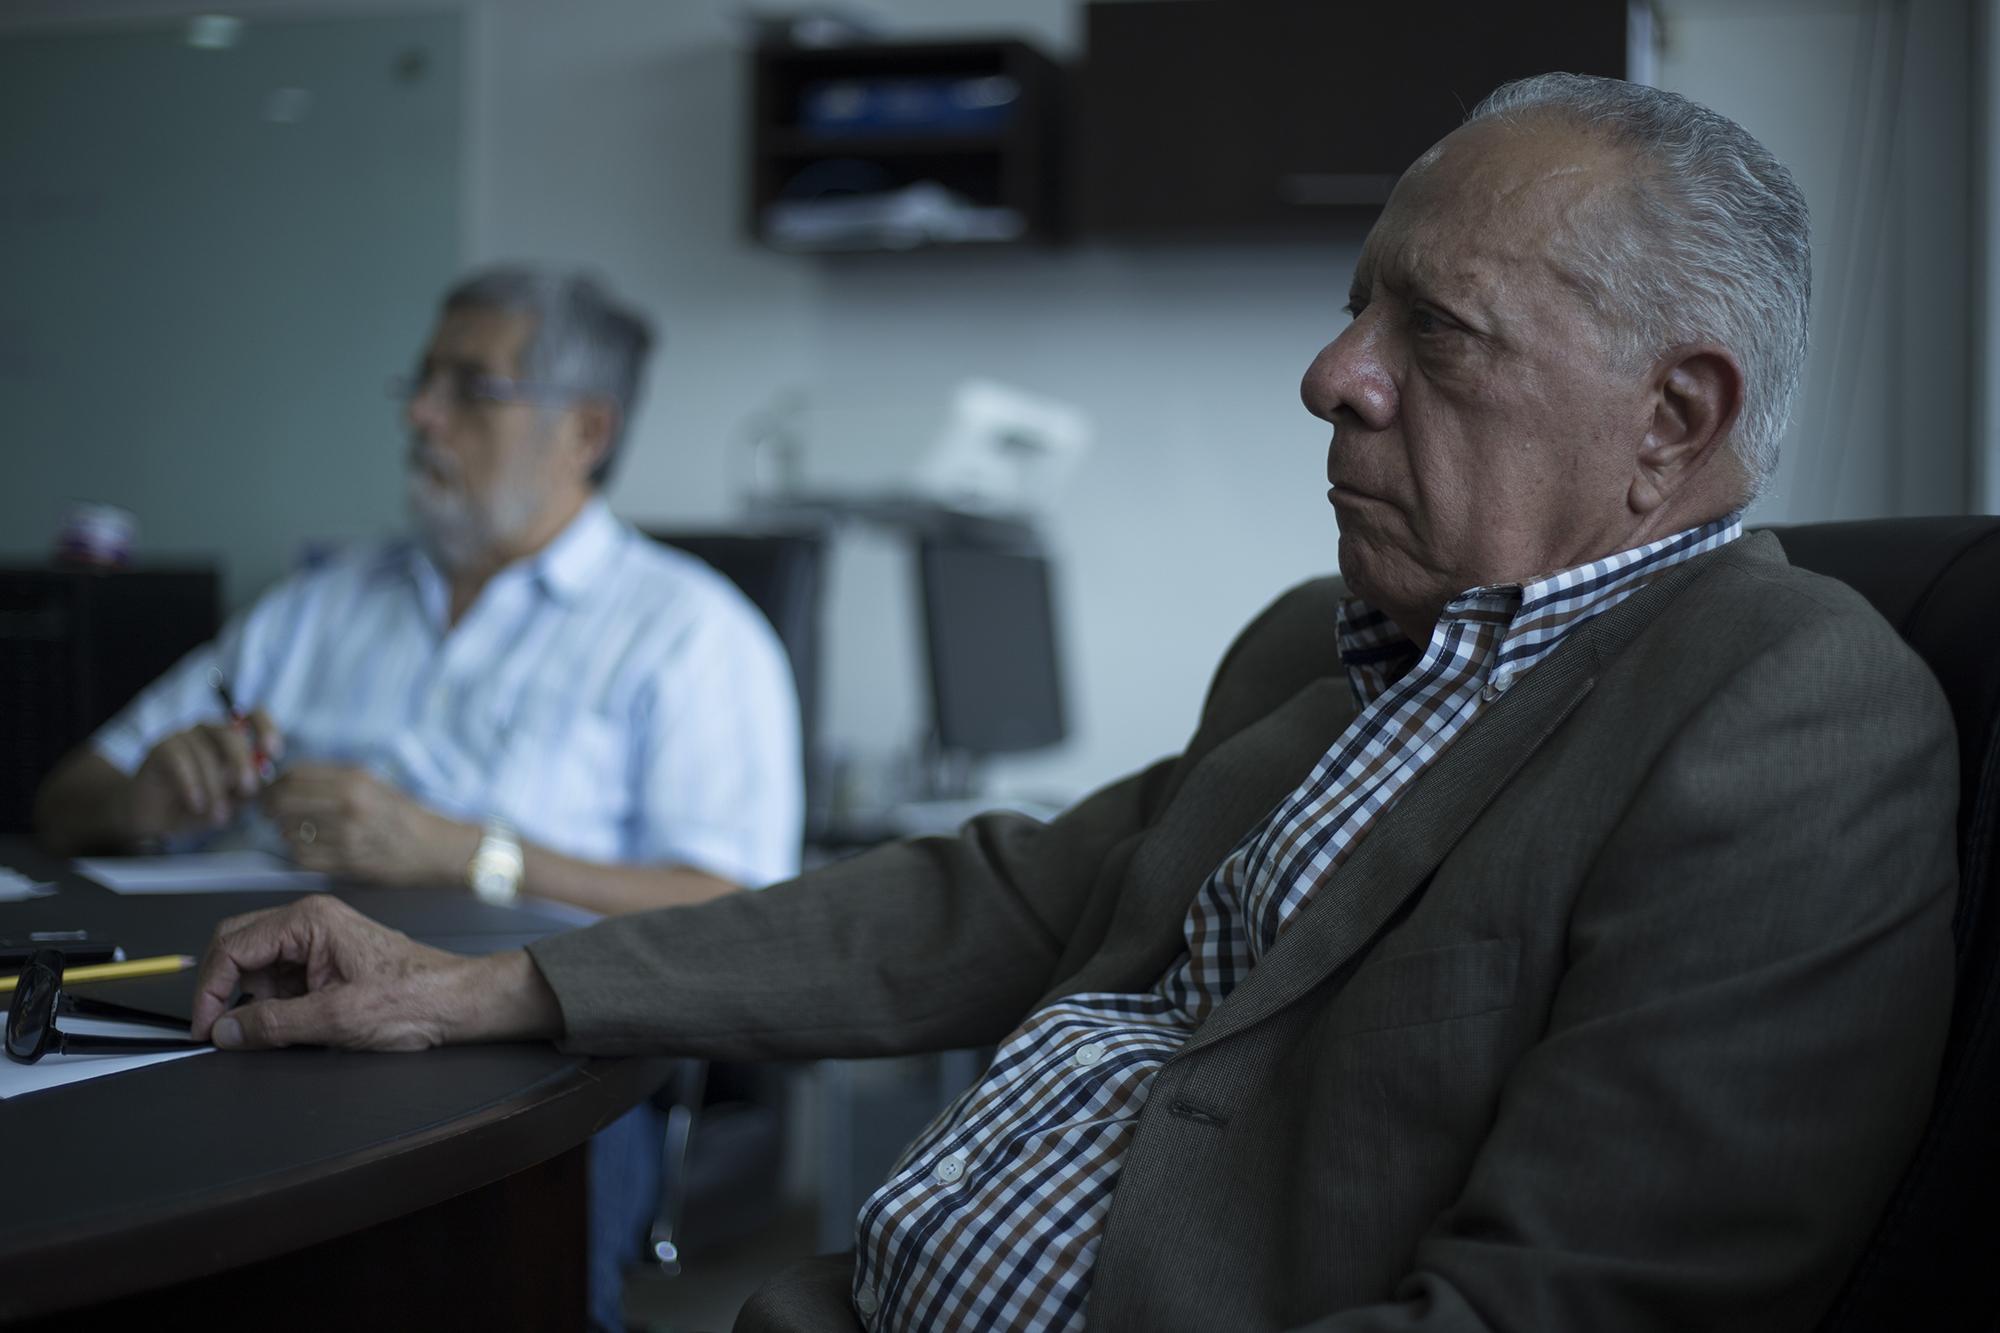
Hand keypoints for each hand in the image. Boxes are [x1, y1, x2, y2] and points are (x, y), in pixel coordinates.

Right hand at [125, 711, 283, 841]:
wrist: (154, 818)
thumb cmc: (199, 806)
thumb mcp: (232, 801)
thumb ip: (250, 789)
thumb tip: (268, 780)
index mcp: (231, 737)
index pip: (255, 716)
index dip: (266, 728)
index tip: (273, 753)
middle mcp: (208, 730)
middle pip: (231, 734)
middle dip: (243, 763)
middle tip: (248, 790)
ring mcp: (183, 736)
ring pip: (206, 752)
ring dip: (215, 787)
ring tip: (219, 816)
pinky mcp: (160, 747)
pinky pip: (180, 760)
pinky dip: (192, 784)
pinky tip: (196, 804)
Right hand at [190, 895, 559, 1049]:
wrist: (458, 1002)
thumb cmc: (413, 999)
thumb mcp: (335, 1018)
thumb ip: (273, 1024)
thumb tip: (225, 1031)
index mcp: (309, 921)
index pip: (231, 946)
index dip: (210, 989)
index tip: (205, 1029)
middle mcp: (310, 922)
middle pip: (237, 946)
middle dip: (223, 989)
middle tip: (220, 1031)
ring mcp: (318, 939)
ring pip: (256, 964)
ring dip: (251, 998)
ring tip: (271, 1030)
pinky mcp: (326, 960)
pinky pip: (280, 977)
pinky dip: (274, 1002)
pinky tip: (291, 1024)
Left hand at [261, 764, 475, 885]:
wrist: (434, 847)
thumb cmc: (403, 813)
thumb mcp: (373, 782)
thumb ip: (334, 779)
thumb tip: (289, 779)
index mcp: (355, 779)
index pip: (294, 775)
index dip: (275, 783)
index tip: (272, 790)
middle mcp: (348, 805)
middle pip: (283, 801)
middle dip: (269, 807)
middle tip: (268, 811)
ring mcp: (346, 835)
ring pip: (288, 831)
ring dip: (283, 831)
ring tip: (292, 830)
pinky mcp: (346, 862)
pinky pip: (302, 857)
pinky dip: (296, 853)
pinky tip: (306, 848)